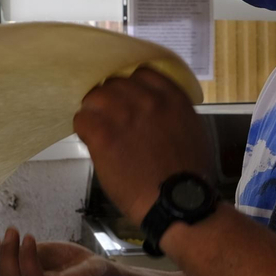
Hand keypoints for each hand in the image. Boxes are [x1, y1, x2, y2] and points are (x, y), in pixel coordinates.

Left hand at [74, 67, 212, 224]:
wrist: (176, 203)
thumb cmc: (188, 176)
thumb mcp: (193, 132)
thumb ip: (172, 113)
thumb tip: (156, 111)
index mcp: (172, 98)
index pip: (142, 72)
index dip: (131, 86)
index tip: (127, 99)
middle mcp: (147, 100)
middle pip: (116, 83)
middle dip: (111, 99)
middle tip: (110, 118)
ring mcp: (124, 115)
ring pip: (95, 96)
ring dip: (94, 111)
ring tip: (97, 128)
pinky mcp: (104, 134)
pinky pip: (82, 118)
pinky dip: (83, 128)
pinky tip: (91, 140)